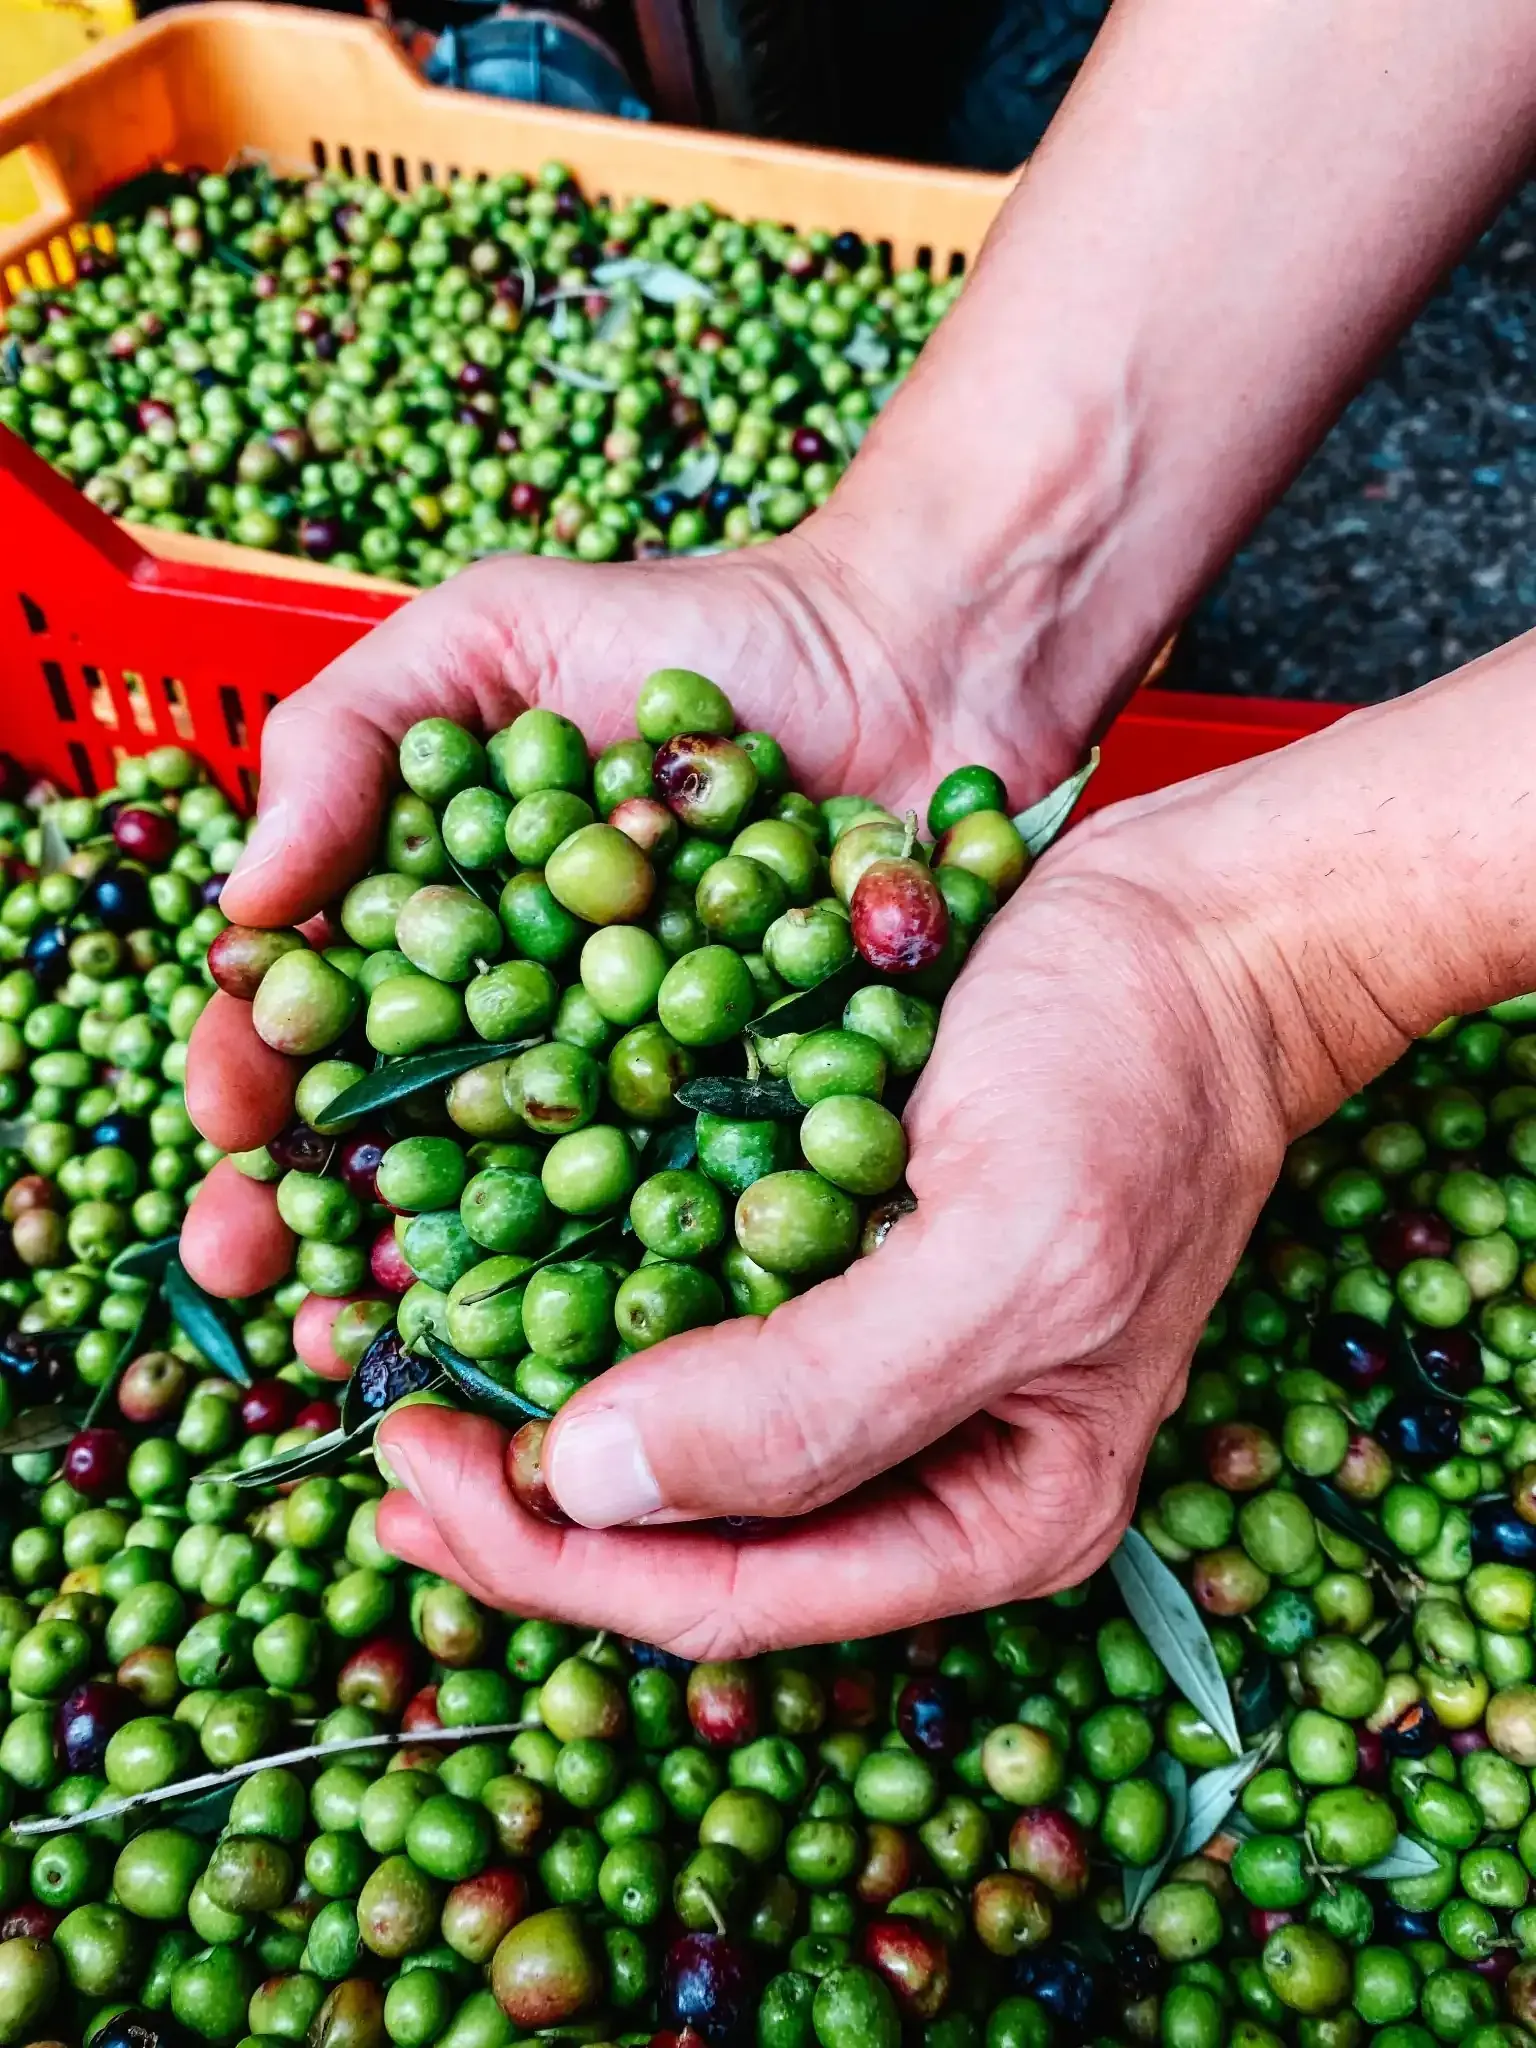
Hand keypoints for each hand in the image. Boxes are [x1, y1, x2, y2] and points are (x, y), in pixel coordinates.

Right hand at [181, 519, 1091, 1302]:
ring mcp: (645, 1088)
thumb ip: (348, 735)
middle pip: (400, 1140)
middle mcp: (529, 1026)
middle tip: (264, 1285)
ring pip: (528, 1209)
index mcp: (446, 928)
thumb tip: (246, 902)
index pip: (319, 1018)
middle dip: (315, 1221)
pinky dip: (634, 1275)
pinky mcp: (762, 1124)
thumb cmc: (699, 630)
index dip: (254, 1078)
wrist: (919, 656)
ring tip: (390, 1347)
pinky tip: (581, 1337)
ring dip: (449, 1286)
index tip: (224, 1129)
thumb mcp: (493, 633)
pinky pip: (691, 1208)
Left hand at [375, 801, 1296, 1655]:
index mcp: (994, 1515)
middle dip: (528, 1510)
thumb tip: (591, 1492)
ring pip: (680, 1442)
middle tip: (385, 1434)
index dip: (554, 1562)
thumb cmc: (1141, 1079)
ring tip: (417, 1378)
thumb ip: (818, 1401)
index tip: (414, 1470)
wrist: (1199, 924)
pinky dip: (591, 1312)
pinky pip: (698, 1324)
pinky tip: (505, 1273)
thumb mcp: (1009, 1253)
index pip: (733, 1599)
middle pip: (690, 1542)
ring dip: (544, 1417)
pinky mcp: (852, 1262)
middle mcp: (930, 1464)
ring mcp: (888, 1364)